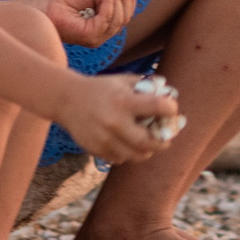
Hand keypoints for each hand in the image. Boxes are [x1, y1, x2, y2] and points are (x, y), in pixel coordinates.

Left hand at [41, 0, 134, 45]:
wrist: (46, 7)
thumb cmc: (65, 1)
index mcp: (103, 26)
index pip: (125, 16)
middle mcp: (102, 35)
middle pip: (125, 18)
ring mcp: (97, 38)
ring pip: (118, 20)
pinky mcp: (90, 36)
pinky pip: (106, 19)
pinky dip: (108, 3)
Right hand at [58, 72, 179, 164]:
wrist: (67, 100)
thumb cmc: (100, 89)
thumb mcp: (122, 80)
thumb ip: (146, 85)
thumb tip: (170, 93)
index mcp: (123, 101)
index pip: (158, 107)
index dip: (171, 109)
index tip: (173, 110)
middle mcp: (114, 122)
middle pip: (150, 142)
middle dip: (163, 142)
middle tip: (167, 139)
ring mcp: (105, 139)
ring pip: (136, 155)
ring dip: (147, 150)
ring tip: (148, 143)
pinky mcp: (97, 150)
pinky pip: (121, 159)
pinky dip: (128, 153)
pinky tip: (128, 144)